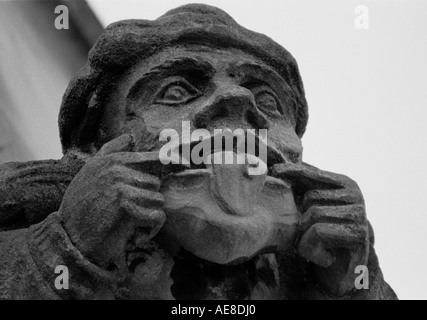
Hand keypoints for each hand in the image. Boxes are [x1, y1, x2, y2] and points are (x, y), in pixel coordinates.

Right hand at [58, 134, 165, 269]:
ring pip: (157, 199)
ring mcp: (120, 183)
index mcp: (112, 159)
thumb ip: (111, 152)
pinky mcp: (123, 202)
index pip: (152, 157)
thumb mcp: (91, 172)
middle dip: (148, 200)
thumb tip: (132, 137)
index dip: (173, 161)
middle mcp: (117, 167)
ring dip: (149, 215)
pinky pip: (156, 215)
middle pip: (156, 183)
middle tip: (132, 215)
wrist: (69, 234)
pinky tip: (140, 236)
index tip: (187, 164)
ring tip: (131, 225)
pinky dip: (152, 229)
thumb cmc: (81, 205)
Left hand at [272, 163, 368, 296]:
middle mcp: (355, 195)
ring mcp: (360, 213)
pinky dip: (312, 248)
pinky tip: (324, 257)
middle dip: (302, 220)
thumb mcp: (312, 210)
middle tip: (311, 237)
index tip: (274, 170)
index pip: (313, 173)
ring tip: (318, 247)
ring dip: (306, 237)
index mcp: (345, 184)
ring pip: (313, 215)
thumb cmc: (323, 239)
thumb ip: (303, 189)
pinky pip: (319, 232)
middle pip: (310, 198)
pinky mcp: (359, 234)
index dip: (293, 171)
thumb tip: (277, 167)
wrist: (342, 274)